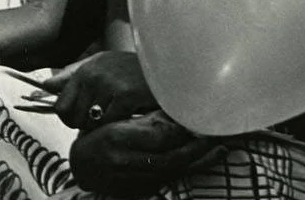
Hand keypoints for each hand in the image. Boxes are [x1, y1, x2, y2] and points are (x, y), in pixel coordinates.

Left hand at [41, 50, 156, 129]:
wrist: (168, 65)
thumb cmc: (134, 68)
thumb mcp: (102, 64)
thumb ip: (73, 74)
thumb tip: (45, 85)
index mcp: (84, 70)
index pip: (61, 105)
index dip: (70, 119)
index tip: (82, 122)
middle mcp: (92, 76)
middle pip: (73, 117)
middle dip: (85, 126)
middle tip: (103, 123)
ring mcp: (108, 84)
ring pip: (93, 123)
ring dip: (105, 126)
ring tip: (119, 118)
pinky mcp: (126, 95)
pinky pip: (112, 122)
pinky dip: (120, 125)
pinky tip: (131, 116)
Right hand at [67, 112, 221, 197]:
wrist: (84, 170)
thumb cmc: (98, 141)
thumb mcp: (117, 124)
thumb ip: (147, 122)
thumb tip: (176, 113)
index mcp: (117, 138)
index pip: (157, 135)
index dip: (180, 129)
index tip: (196, 118)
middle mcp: (126, 162)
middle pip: (171, 157)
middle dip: (197, 147)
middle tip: (215, 135)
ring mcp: (135, 180)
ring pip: (175, 170)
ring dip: (200, 160)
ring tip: (220, 149)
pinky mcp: (142, 190)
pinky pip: (171, 179)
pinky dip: (190, 169)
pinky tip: (204, 161)